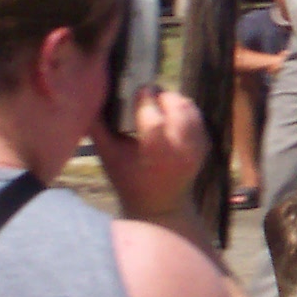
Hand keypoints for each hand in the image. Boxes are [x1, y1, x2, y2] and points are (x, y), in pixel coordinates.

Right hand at [93, 88, 208, 223]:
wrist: (160, 205)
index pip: (154, 118)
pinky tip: (169, 118)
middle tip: (147, 97)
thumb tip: (90, 98)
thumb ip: (99, 128)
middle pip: (177, 106)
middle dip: (161, 96)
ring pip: (188, 107)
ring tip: (157, 106)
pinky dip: (182, 111)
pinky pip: (196, 115)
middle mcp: (182, 148)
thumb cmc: (129, 181)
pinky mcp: (205, 143)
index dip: (146, 99)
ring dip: (172, 101)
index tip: (138, 91)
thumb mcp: (109, 157)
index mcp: (157, 153)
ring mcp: (197, 146)